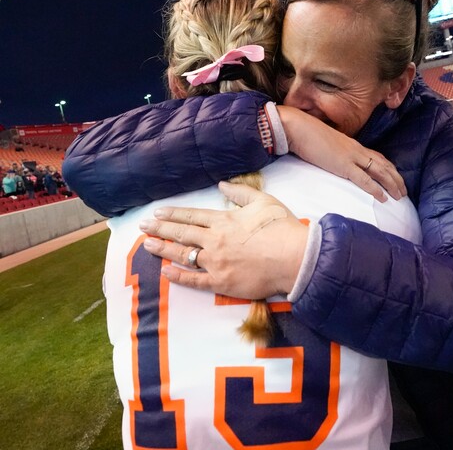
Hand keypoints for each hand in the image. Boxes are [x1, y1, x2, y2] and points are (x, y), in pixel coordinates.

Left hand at [139, 182, 308, 297]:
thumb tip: (222, 185)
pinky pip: (193, 280)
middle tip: (144, 226)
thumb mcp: (263, 201)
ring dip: (163, 249)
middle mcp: (215, 240)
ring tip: (148, 245)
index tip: (157, 212)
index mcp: (224, 220)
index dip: (172, 214)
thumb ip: (241, 192)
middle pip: (181, 233)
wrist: (294, 257)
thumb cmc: (282, 228)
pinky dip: (178, 276)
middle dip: (160, 228)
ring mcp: (216, 262)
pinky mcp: (221, 282)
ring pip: (182, 255)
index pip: (191, 216)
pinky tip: (165, 271)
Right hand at [279, 106, 406, 201]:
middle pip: (384, 164)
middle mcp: (357, 150)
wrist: (298, 128)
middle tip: (403, 191)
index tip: (395, 177)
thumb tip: (333, 161)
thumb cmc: (306, 135)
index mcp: (353, 145)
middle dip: (396, 178)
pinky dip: (375, 189)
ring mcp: (351, 157)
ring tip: (399, 196)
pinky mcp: (343, 165)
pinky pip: (364, 179)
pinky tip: (383, 198)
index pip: (377, 157)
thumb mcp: (326, 144)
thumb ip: (333, 153)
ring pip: (380, 172)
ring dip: (392, 184)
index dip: (389, 168)